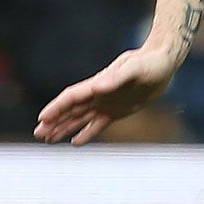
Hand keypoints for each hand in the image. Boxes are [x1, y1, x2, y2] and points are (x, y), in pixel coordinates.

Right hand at [34, 45, 180, 145]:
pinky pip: (98, 124)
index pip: (73, 97)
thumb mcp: (136, 68)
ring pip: (80, 118)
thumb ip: (117, 78)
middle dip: (54, 121)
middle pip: (71, 109)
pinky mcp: (118, 110)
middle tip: (38, 133)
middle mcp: (99, 94)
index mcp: (99, 83)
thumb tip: (98, 87)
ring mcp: (107, 102)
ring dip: (64, 127)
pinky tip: (75, 142)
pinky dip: (86, 132)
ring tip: (49, 139)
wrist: (164, 61)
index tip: (42, 118)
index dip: (57, 107)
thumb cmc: (150, 61)